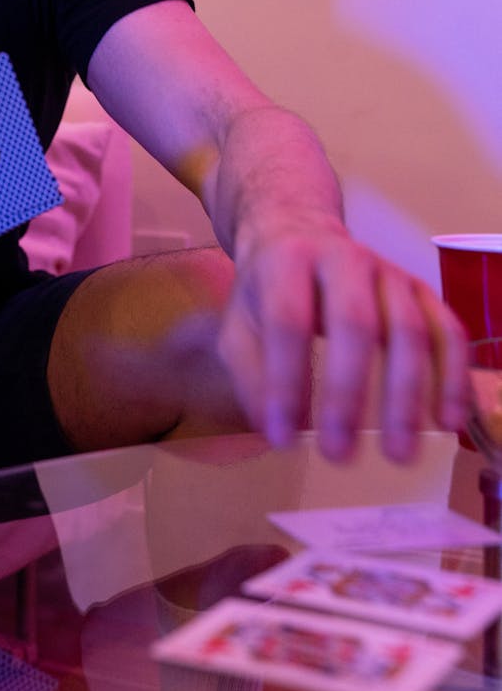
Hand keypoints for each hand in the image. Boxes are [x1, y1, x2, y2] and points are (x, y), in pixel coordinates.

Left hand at [217, 221, 470, 460]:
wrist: (299, 234)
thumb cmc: (266, 292)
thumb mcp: (238, 328)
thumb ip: (251, 377)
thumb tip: (279, 432)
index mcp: (288, 262)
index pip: (289, 321)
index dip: (286, 381)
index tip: (284, 438)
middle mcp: (344, 259)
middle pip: (355, 323)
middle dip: (349, 393)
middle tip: (341, 455)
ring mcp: (389, 272)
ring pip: (408, 329)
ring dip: (407, 395)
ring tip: (399, 452)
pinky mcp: (420, 289)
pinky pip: (447, 331)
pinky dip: (452, 376)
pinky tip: (448, 421)